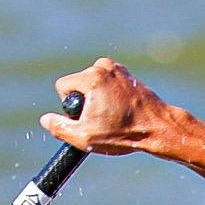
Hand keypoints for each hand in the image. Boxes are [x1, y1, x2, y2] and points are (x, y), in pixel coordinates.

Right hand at [45, 57, 171, 155]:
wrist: (157, 128)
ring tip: (112, 114)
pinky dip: (108, 95)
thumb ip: (60, 127)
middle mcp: (104, 66)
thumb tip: (46, 119)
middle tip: (101, 118)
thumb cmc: (123, 133)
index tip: (84, 117)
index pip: (63, 86)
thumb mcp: (85, 137)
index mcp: (92, 77)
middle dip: (84, 100)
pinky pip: (106, 83)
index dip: (68, 105)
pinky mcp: (127, 74)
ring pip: (92, 83)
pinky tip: (121, 110)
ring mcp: (118, 68)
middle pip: (78, 83)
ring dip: (96, 98)